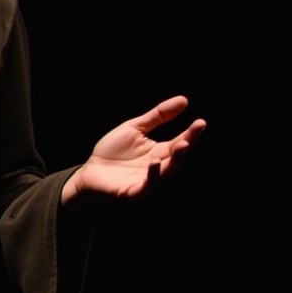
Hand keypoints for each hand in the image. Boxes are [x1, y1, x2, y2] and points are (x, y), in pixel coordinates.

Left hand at [65, 96, 205, 202]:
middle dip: (186, 146)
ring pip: (165, 174)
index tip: (201, 122)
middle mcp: (157, 168)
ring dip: (175, 161)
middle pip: (176, 158)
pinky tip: (155, 163)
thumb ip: (158, 116)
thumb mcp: (136, 128)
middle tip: (195, 132)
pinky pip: (146, 187)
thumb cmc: (113, 151)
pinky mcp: (132, 192)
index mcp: (158, 152)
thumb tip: (184, 100)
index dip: (191, 134)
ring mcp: (146, 181)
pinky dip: (152, 177)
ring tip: (181, 145)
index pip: (178, 142)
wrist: (90, 171)